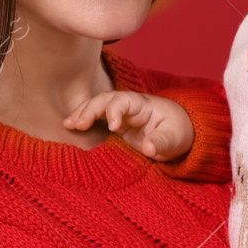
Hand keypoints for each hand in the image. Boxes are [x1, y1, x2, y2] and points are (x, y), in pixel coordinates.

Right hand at [64, 91, 193, 160]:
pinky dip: (83, 119)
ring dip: (82, 112)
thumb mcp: (175, 138)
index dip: (116, 110)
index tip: (113, 127)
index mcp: (144, 105)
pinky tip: (69, 126)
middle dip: (91, 109)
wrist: (178, 133)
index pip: (124, 100)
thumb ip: (162, 142)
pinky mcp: (116, 124)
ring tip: (68, 124)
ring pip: (98, 106)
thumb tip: (149, 148)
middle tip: (78, 124)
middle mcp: (129, 106)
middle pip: (106, 99)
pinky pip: (97, 117)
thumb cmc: (177, 132)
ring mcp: (121, 114)